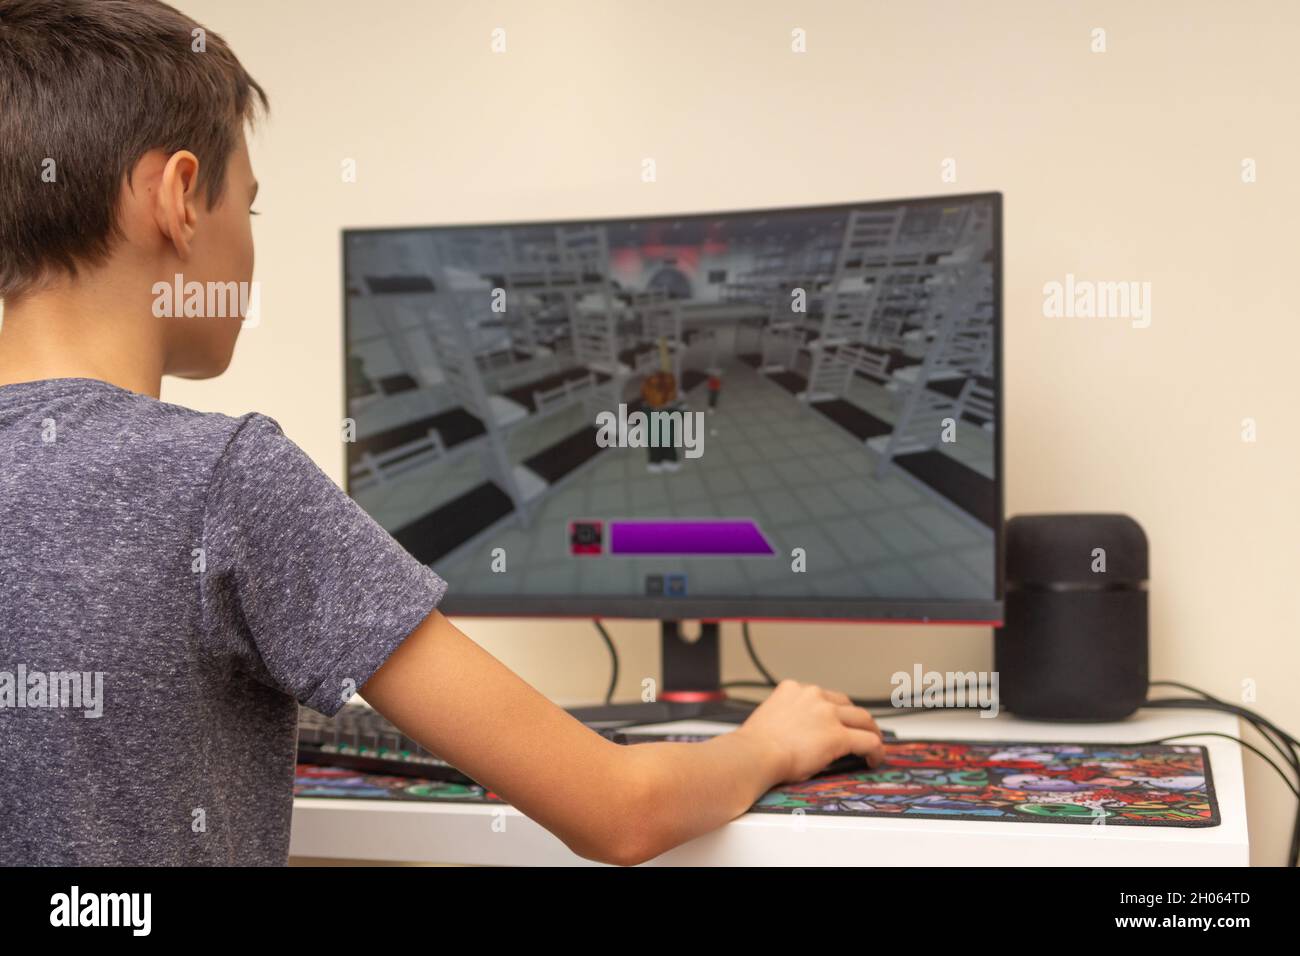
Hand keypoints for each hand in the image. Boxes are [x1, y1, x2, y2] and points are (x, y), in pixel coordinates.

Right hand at [735, 679, 885, 783]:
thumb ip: (787, 716)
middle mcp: (813, 696)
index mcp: (793, 689)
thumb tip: (796, 733)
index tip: (835, 720)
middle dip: (855, 718)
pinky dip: (875, 750)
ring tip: (874, 744)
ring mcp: (828, 714)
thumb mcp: (769, 716)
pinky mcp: (838, 735)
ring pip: (862, 718)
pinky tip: (874, 760)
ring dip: (870, 731)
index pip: (822, 695)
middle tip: (861, 731)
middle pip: (846, 703)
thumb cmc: (754, 745)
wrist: (754, 754)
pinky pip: (867, 741)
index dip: (833, 710)